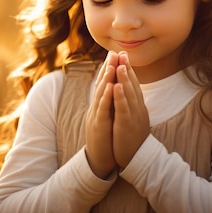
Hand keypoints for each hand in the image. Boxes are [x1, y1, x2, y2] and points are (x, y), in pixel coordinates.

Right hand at [85, 51, 117, 178]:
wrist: (100, 161)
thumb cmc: (106, 140)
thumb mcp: (107, 119)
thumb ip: (109, 105)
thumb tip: (114, 90)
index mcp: (100, 106)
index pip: (105, 84)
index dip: (109, 69)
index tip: (115, 54)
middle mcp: (96, 108)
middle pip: (102, 85)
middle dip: (108, 68)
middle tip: (113, 52)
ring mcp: (96, 116)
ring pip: (101, 94)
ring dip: (106, 78)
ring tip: (112, 64)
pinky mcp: (98, 126)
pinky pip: (103, 109)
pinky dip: (107, 97)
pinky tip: (112, 87)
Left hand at [112, 52, 149, 168]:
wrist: (139, 159)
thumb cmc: (134, 137)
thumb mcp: (133, 117)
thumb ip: (131, 103)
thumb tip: (127, 90)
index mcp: (137, 106)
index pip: (133, 83)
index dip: (128, 68)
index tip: (123, 54)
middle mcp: (137, 108)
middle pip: (132, 85)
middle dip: (126, 68)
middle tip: (122, 53)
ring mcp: (133, 116)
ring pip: (129, 95)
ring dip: (124, 79)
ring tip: (120, 65)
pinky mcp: (127, 126)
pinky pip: (123, 110)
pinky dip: (120, 98)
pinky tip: (116, 87)